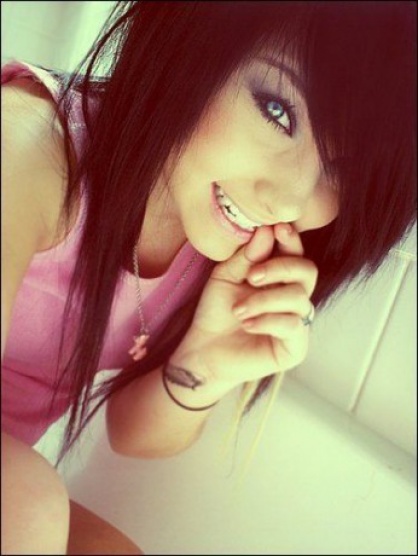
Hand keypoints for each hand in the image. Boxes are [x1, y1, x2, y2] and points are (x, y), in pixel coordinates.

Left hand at [173, 224, 317, 389]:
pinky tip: (247, 324)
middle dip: (280, 268)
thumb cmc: (216, 311)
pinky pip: (292, 325)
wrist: (203, 350)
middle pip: (307, 271)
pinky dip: (267, 321)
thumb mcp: (226, 276)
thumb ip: (247, 256)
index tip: (277, 229)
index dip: (291, 240)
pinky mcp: (295, 348)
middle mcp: (293, 297)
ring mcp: (297, 322)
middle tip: (251, 277)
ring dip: (265, 300)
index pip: (296, 253)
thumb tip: (267, 231)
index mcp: (279, 277)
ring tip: (239, 310)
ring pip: (298, 299)